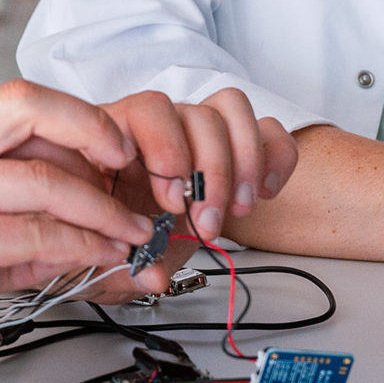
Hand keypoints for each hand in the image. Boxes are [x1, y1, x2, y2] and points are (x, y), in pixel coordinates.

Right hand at [0, 81, 153, 382]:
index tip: (110, 145)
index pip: (14, 99)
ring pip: (42, 181)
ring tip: (130, 233)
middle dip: (96, 137)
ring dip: (101, 209)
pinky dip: (78, 245)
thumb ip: (6, 229)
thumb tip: (73, 235)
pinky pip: (31, 234)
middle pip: (28, 110)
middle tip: (133, 173)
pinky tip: (97, 258)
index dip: (73, 115)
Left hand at [98, 86, 298, 240]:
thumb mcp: (109, 253)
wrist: (133, 239)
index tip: (172, 200)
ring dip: (243, 162)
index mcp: (117, 138)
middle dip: (210, 173)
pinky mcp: (234, 144)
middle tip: (207, 222)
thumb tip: (151, 272)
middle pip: (197, 114)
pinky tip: (264, 192)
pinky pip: (267, 130)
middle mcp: (160, 124)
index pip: (146, 110)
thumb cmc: (114, 235)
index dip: (165, 150)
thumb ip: (125, 260)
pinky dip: (274, 158)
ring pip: (231, 110)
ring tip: (239, 209)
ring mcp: (198, 129)